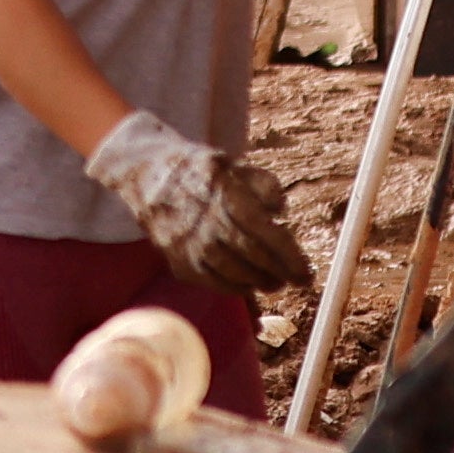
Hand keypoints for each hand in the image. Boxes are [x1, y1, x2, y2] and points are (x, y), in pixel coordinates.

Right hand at [86, 113, 316, 292]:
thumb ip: (263, 184)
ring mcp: (189, 244)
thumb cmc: (200, 171)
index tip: (306, 270)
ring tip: (275, 283)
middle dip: (281, 272)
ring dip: (260, 282)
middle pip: (252, 255)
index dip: (289, 255)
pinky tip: (249, 285)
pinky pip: (212, 282)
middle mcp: (205, 220)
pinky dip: (235, 288)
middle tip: (297, 280)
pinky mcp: (178, 260)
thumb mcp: (234, 164)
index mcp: (223, 192)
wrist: (147, 175)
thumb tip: (281, 211)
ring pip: (233, 273)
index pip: (263, 230)